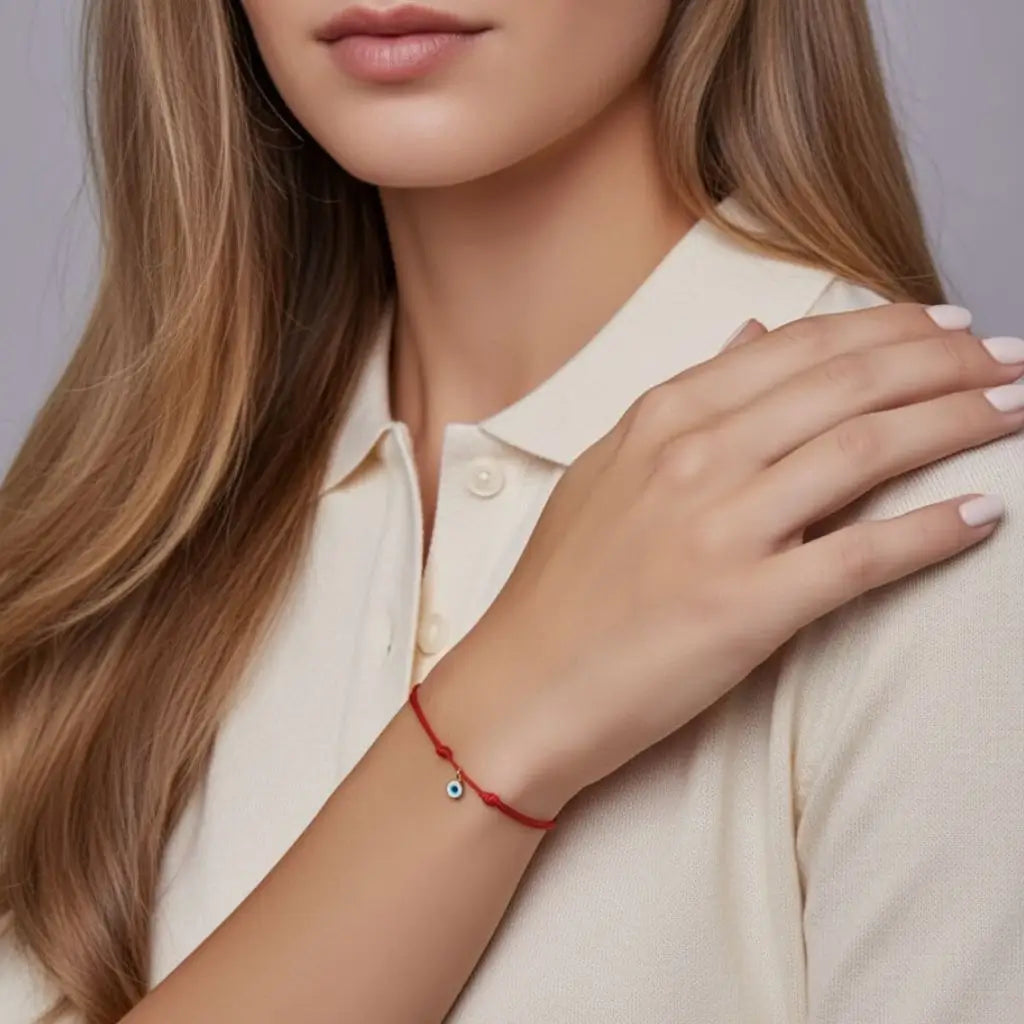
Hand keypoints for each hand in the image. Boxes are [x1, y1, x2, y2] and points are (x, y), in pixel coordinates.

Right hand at [426, 304, 1023, 820]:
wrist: (522, 684)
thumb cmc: (562, 584)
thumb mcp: (610, 466)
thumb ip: (687, 400)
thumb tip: (752, 334)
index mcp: (664, 416)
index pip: (802, 347)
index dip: (893, 328)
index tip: (952, 324)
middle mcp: (696, 456)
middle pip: (850, 385)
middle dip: (949, 361)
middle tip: (1013, 359)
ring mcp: (721, 529)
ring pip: (869, 449)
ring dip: (961, 421)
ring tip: (1018, 409)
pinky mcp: (746, 607)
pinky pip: (863, 556)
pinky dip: (934, 530)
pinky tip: (986, 514)